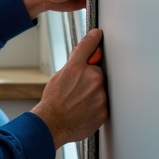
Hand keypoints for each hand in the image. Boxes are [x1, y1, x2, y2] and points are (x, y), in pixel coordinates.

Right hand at [32, 29, 107, 147]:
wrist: (53, 124)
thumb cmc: (53, 102)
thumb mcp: (59, 77)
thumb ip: (75, 66)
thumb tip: (85, 60)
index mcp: (76, 68)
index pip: (88, 45)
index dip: (94, 38)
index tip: (98, 34)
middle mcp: (91, 79)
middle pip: (98, 72)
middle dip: (91, 77)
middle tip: (78, 88)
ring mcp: (100, 95)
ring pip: (102, 88)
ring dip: (94, 92)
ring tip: (79, 102)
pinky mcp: (105, 110)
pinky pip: (104, 103)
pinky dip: (96, 105)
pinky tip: (84, 109)